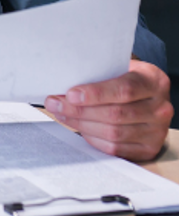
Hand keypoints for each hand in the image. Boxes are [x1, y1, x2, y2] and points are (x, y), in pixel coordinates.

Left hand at [45, 59, 172, 160]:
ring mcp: (157, 131)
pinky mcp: (148, 148)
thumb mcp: (119, 67)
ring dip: (81, 124)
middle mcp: (160, 108)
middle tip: (55, 103)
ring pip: (113, 133)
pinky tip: (79, 127)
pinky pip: (115, 148)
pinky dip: (93, 138)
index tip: (71, 94)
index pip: (125, 90)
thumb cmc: (127, 78)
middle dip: (79, 110)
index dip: (95, 94)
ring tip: (62, 114)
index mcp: (153, 82)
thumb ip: (99, 72)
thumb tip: (63, 81)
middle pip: (115, 114)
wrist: (149, 95)